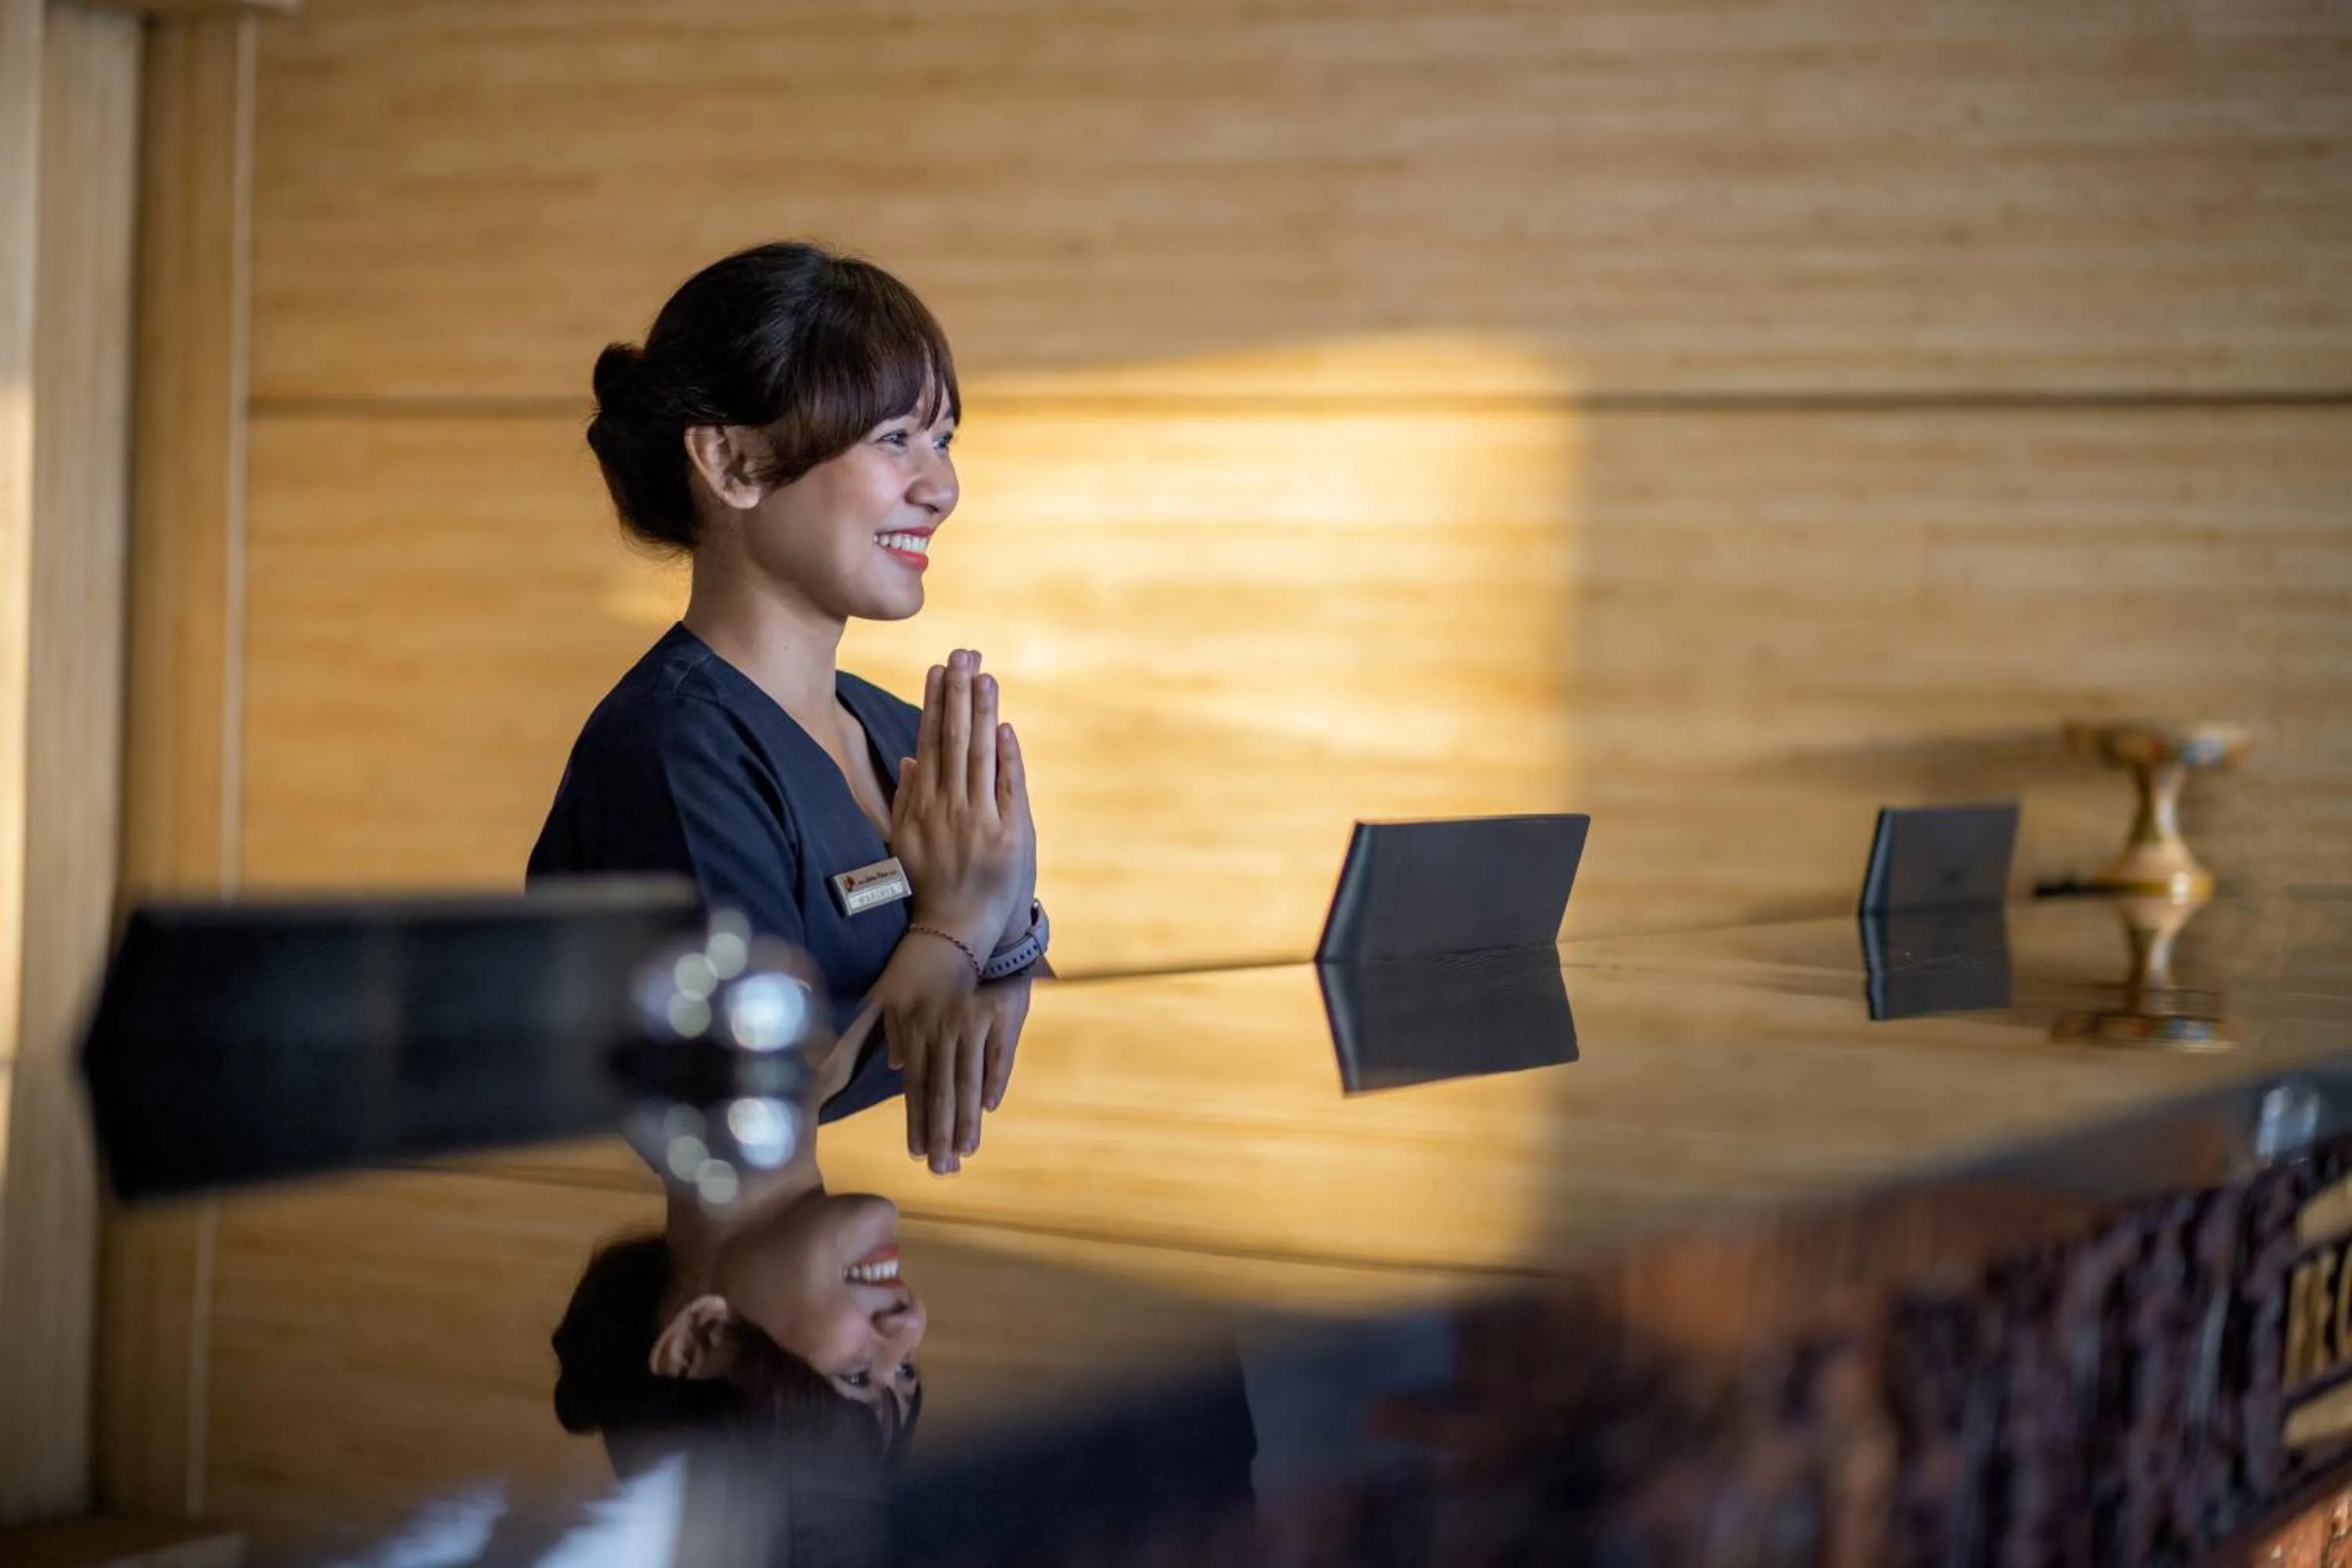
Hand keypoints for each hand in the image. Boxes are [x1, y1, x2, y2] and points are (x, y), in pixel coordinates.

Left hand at [887, 976, 1032, 1174]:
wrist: (958, 927)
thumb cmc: (921, 964)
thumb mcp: (892, 995)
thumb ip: (893, 1032)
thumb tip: (895, 1068)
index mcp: (914, 1029)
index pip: (916, 1086)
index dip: (917, 1121)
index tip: (917, 1153)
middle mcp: (940, 1028)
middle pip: (942, 1091)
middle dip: (941, 1134)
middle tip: (942, 1169)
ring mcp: (970, 1020)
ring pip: (968, 1079)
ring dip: (967, 1119)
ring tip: (967, 1150)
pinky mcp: (999, 1012)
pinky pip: (998, 1055)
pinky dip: (995, 1081)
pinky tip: (989, 1108)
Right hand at [891, 649, 1031, 955]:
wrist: (953, 935)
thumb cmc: (930, 889)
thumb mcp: (907, 842)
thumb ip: (907, 799)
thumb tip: (910, 758)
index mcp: (920, 807)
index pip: (928, 742)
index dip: (934, 702)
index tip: (939, 668)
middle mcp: (946, 810)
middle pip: (952, 739)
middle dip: (959, 693)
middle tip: (963, 652)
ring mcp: (977, 822)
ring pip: (979, 755)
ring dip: (982, 713)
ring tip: (985, 675)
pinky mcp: (1008, 837)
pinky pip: (1008, 787)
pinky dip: (1006, 756)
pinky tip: (1004, 726)